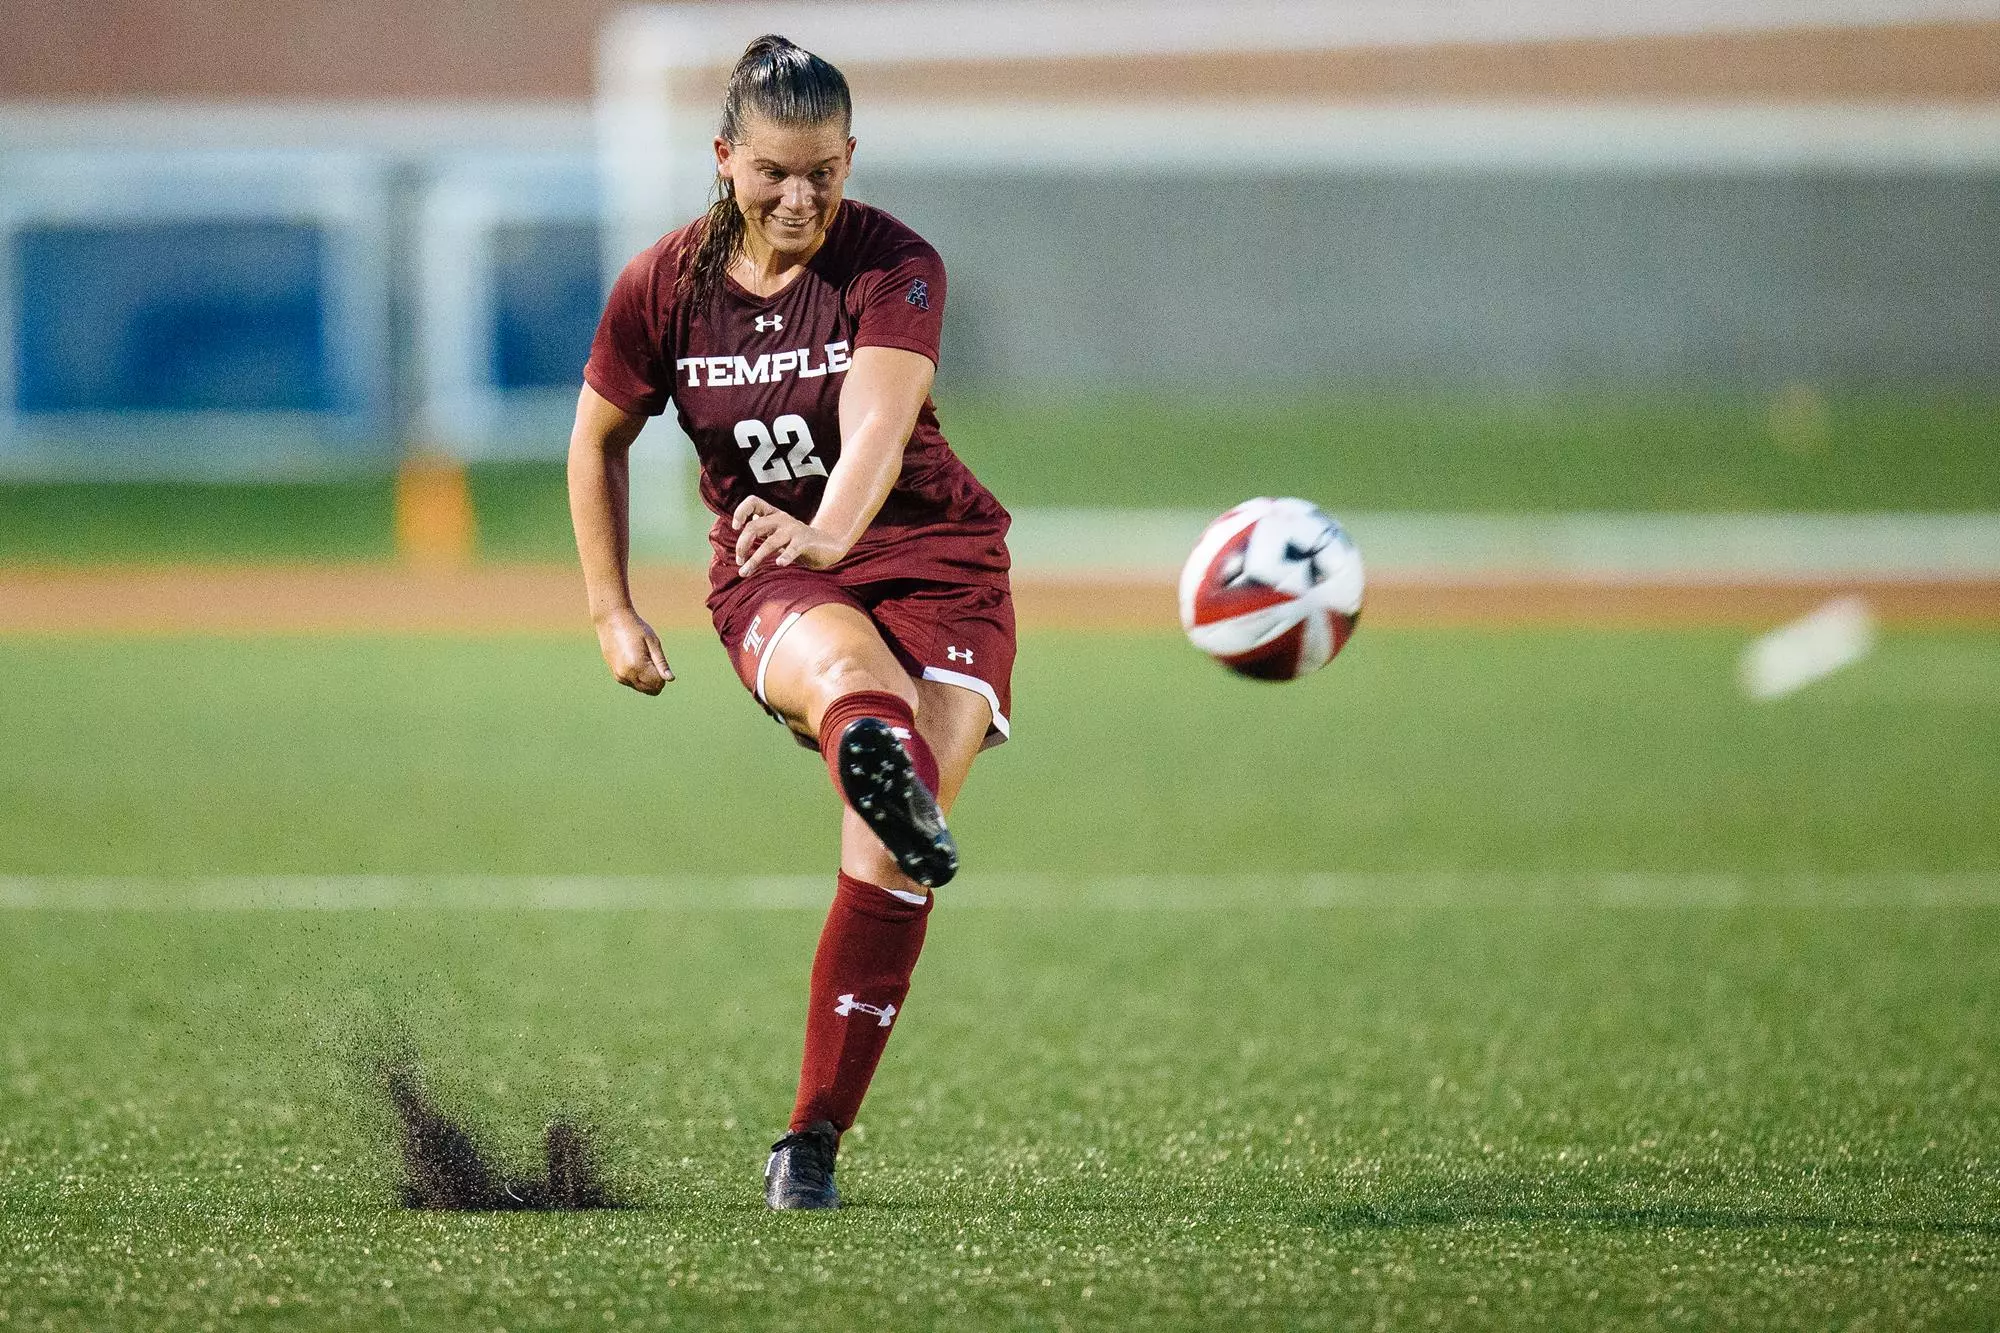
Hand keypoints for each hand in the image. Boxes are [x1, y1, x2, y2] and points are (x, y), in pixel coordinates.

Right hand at [594, 607, 671, 693]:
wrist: (611, 620)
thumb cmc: (636, 628)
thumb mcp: (653, 643)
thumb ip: (661, 663)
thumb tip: (670, 679)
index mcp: (637, 666)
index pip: (658, 684)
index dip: (663, 674)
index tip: (657, 658)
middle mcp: (626, 675)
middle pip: (650, 690)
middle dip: (656, 679)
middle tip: (651, 658)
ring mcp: (619, 676)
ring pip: (642, 688)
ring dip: (647, 678)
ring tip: (640, 656)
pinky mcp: (616, 675)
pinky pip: (633, 683)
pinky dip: (638, 676)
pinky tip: (634, 659)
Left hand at [732, 497, 846, 575]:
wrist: (827, 545)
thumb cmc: (798, 541)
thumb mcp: (778, 532)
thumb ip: (763, 528)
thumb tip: (745, 526)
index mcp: (773, 514)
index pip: (753, 502)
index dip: (741, 512)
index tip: (736, 528)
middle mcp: (782, 519)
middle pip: (754, 527)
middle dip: (741, 545)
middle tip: (739, 562)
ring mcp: (793, 530)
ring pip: (769, 543)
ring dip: (754, 560)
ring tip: (745, 572)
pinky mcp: (804, 542)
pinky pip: (792, 549)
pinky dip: (785, 556)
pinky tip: (780, 563)